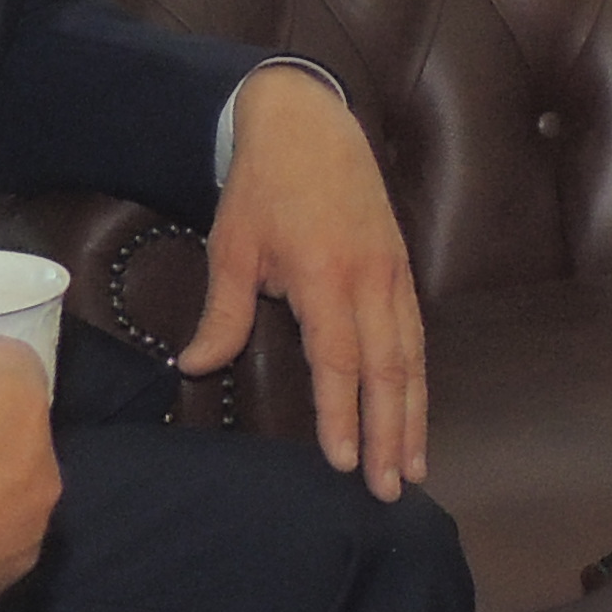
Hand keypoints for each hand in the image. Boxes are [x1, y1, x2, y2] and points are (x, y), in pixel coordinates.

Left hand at [183, 66, 427, 494]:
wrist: (309, 122)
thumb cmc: (264, 184)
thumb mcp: (232, 245)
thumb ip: (222, 311)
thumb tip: (194, 367)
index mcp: (326, 275)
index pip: (340, 360)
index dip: (343, 414)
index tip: (344, 464)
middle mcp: (370, 279)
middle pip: (389, 370)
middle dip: (392, 434)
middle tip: (392, 489)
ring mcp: (393, 273)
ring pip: (412, 357)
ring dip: (414, 415)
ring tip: (415, 466)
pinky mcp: (401, 267)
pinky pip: (416, 335)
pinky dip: (418, 379)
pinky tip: (415, 412)